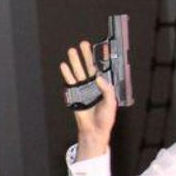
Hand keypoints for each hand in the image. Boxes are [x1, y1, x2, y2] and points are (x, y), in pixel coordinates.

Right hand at [60, 40, 117, 158]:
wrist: (95, 131)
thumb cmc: (105, 119)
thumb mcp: (111, 103)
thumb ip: (106, 90)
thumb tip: (99, 78)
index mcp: (103, 86)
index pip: (100, 69)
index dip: (99, 59)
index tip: (97, 49)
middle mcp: (92, 85)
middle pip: (88, 67)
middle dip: (85, 55)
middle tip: (83, 44)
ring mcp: (83, 89)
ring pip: (78, 72)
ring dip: (75, 61)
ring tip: (71, 51)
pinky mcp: (75, 95)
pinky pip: (70, 82)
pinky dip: (67, 74)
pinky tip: (64, 66)